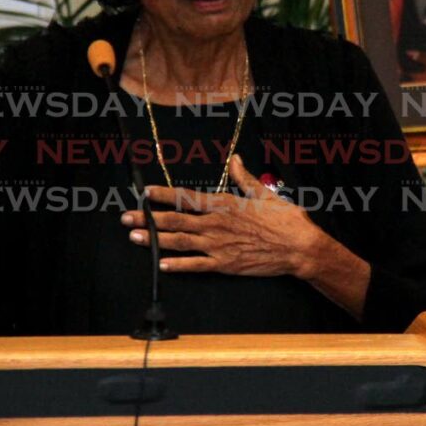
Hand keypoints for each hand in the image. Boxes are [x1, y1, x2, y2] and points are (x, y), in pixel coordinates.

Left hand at [121, 154, 323, 277]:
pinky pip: (196, 265)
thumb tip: (234, 159)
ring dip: (155, 239)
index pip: (186, 198)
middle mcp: (216, 224)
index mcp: (224, 204)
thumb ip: (244, 178)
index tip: (145, 192)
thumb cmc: (284, 219)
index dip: (163, 195)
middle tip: (126, 217)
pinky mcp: (225, 264)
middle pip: (175, 220)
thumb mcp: (263, 193)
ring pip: (180, 242)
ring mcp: (219, 245)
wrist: (298, 247)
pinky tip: (161, 264)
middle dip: (148, 218)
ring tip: (135, 237)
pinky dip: (177, 265)